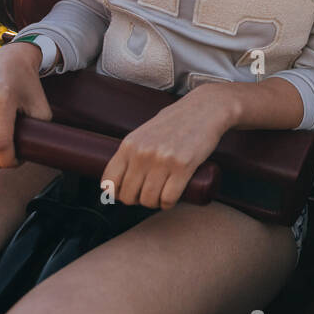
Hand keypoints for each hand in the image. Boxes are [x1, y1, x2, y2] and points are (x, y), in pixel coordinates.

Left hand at [100, 84, 232, 209]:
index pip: (109, 182)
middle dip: (137, 200)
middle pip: (129, 195)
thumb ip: (133, 151)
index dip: (116, 194)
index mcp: (129, 145)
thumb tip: (121, 177)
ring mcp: (163, 160)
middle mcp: (143, 153)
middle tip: (147, 195)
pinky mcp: (184, 166)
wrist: (205, 109)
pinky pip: (169, 198)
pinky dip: (168, 204)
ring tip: (160, 197)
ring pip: (149, 200)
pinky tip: (170, 199)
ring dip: (154, 204)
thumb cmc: (175, 121)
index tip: (124, 194)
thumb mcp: (145, 132)